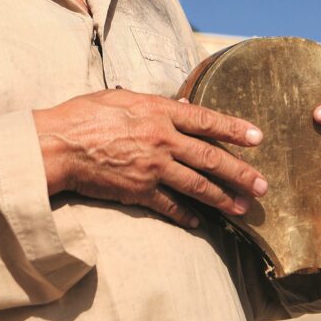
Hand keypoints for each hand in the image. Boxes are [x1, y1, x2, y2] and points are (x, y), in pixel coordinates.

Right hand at [33, 89, 266, 229]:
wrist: (57, 145)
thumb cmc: (83, 115)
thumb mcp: (120, 98)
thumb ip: (153, 104)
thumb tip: (181, 107)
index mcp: (158, 111)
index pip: (205, 119)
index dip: (234, 128)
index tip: (258, 137)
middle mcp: (162, 139)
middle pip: (211, 158)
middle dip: (240, 173)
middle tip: (263, 186)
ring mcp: (152, 168)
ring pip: (198, 185)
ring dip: (223, 198)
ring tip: (243, 208)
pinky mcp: (139, 191)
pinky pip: (170, 206)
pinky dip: (186, 215)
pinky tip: (200, 222)